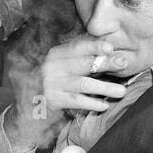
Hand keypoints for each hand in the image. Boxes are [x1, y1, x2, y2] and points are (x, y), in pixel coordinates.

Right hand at [6, 33, 127, 149]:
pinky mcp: (52, 100)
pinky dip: (92, 103)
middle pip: (83, 63)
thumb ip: (81, 58)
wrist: (28, 106)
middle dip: (105, 63)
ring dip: (104, 87)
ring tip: (121, 91)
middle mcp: (52, 66)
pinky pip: (76, 101)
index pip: (77, 46)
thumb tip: (109, 51)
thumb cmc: (53, 83)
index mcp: (56, 54)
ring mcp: (51, 84)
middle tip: (123, 63)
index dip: (94, 46)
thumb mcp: (63, 66)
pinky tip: (104, 105)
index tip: (110, 46)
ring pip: (82, 84)